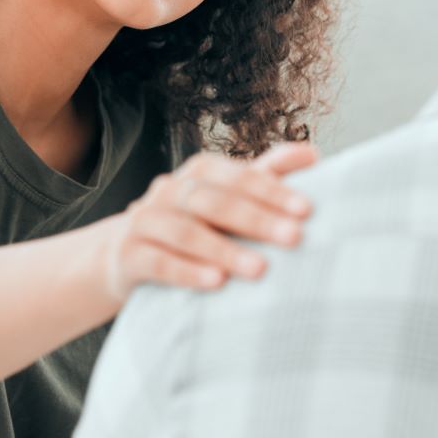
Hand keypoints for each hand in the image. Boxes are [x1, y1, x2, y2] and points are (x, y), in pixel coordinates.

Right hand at [100, 142, 317, 298]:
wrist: (123, 254)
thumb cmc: (192, 224)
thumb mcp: (226, 198)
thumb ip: (266, 175)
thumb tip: (314, 153)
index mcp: (199, 173)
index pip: (240, 177)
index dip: (273, 191)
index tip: (307, 210)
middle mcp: (170, 190)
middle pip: (215, 201)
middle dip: (257, 219)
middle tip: (294, 238)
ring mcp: (145, 221)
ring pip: (186, 232)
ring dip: (224, 250)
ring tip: (260, 269)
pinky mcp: (128, 254)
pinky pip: (158, 262)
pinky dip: (188, 271)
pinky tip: (216, 284)